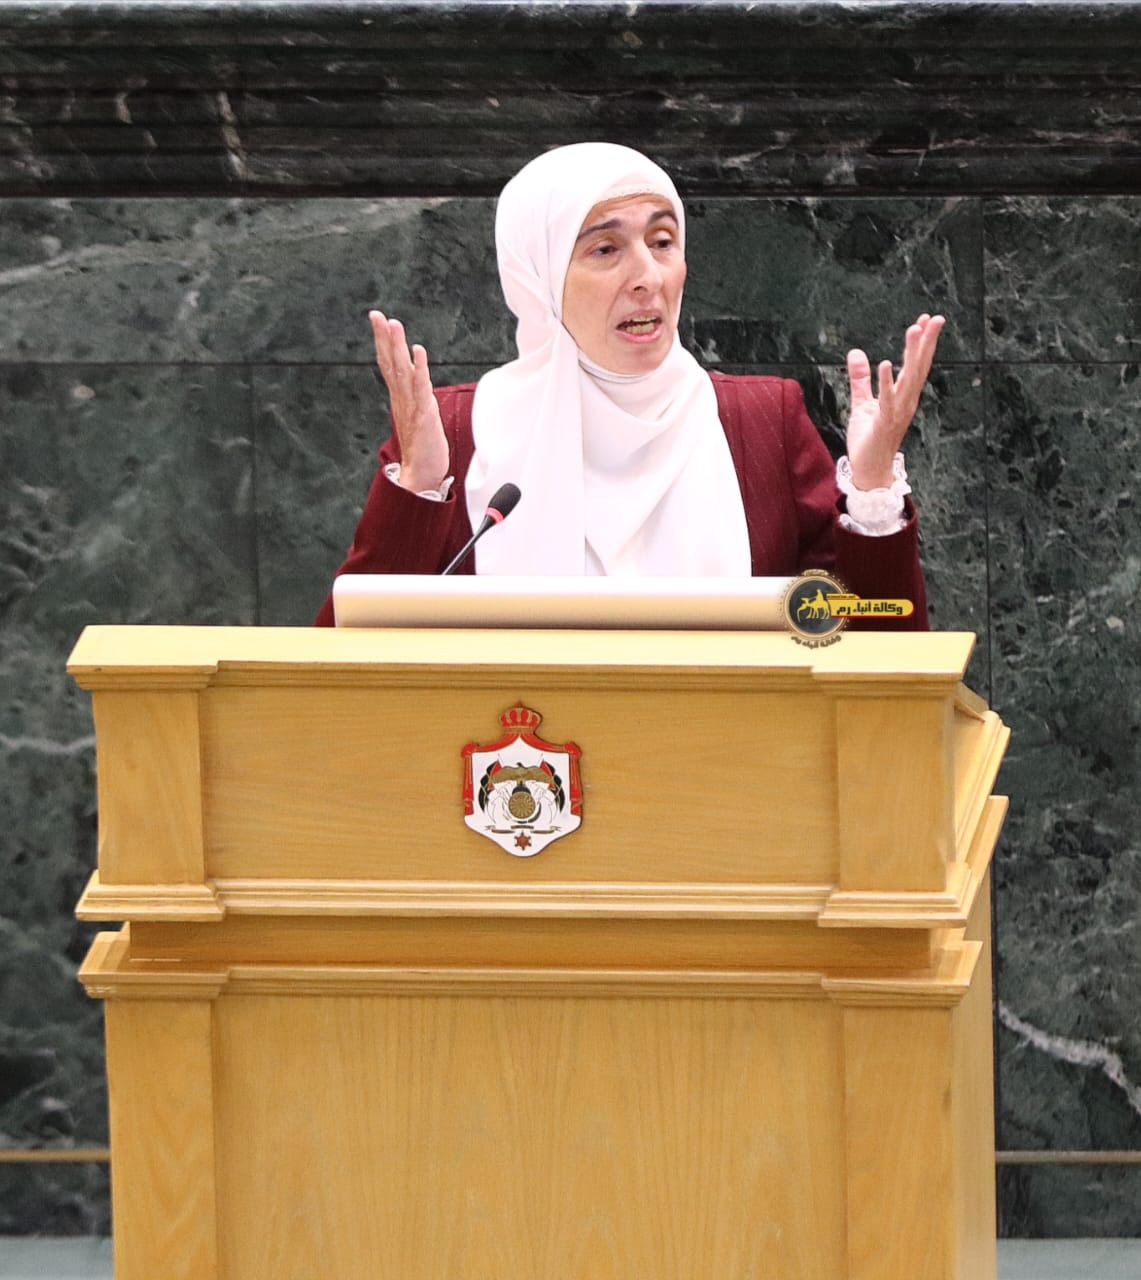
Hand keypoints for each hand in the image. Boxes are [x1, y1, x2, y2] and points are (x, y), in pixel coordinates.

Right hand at [369, 310, 449, 491]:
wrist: (421, 475)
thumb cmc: (423, 449)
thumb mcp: (418, 418)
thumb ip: (415, 400)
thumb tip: (416, 388)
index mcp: (400, 398)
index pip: (388, 365)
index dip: (383, 342)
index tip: (378, 321)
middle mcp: (402, 399)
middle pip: (390, 362)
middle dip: (384, 337)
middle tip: (377, 315)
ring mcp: (412, 405)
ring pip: (402, 370)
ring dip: (397, 346)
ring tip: (394, 324)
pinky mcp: (424, 414)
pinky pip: (421, 386)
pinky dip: (418, 367)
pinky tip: (417, 350)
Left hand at [845, 314, 944, 489]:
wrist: (869, 469)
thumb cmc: (868, 438)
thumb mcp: (862, 402)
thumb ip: (860, 378)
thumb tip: (856, 352)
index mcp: (903, 395)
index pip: (915, 364)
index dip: (921, 342)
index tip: (927, 319)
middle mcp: (906, 401)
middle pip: (919, 366)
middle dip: (926, 341)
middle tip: (935, 317)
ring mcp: (898, 412)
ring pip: (908, 378)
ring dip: (912, 354)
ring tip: (915, 330)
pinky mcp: (884, 422)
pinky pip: (887, 400)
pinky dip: (887, 382)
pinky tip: (887, 363)